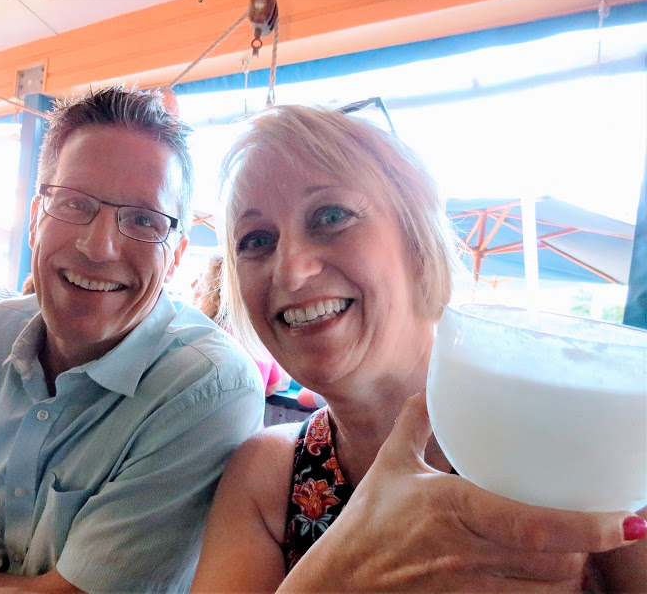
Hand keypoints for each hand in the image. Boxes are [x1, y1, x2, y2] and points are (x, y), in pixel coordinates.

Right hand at [282, 392, 645, 591]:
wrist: (341, 583)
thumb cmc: (366, 524)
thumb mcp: (390, 465)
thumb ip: (417, 423)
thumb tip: (432, 386)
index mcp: (452, 509)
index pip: (534, 527)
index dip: (588, 527)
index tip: (627, 519)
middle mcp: (468, 552)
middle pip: (558, 564)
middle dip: (590, 549)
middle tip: (606, 524)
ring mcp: (472, 587)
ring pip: (549, 590)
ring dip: (574, 572)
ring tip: (583, 548)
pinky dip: (547, 591)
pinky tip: (549, 573)